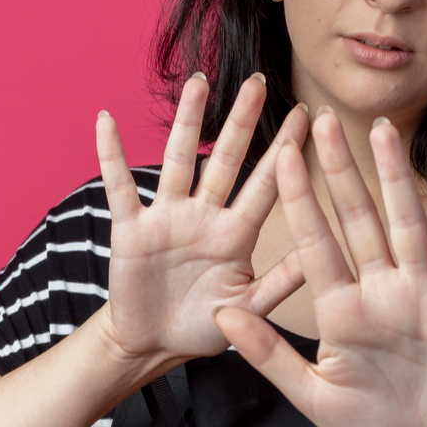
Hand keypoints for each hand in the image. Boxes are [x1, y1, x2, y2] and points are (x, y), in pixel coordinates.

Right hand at [92, 73, 309, 377]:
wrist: (153, 345)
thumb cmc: (204, 327)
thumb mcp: (248, 306)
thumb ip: (281, 282)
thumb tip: (320, 254)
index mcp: (237, 235)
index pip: (267, 184)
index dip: (285, 150)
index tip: (305, 113)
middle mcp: (204, 216)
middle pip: (225, 159)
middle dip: (241, 121)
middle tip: (257, 81)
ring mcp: (167, 217)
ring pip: (179, 160)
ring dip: (185, 121)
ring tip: (196, 82)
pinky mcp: (131, 228)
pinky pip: (120, 186)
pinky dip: (112, 155)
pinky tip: (107, 120)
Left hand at [213, 110, 426, 426]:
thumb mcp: (315, 397)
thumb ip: (271, 356)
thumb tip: (221, 317)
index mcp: (341, 311)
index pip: (314, 244)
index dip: (298, 200)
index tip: (279, 154)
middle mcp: (380, 292)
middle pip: (357, 220)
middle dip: (340, 171)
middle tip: (324, 119)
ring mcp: (423, 296)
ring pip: (407, 225)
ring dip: (396, 179)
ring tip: (384, 132)